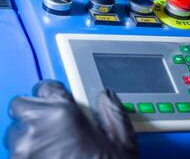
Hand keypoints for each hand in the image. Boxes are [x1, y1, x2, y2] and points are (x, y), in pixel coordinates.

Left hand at [5, 80, 137, 158]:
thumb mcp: (123, 142)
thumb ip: (113, 112)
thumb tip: (106, 97)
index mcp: (63, 114)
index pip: (46, 87)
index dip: (54, 94)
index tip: (58, 101)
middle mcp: (37, 128)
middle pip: (23, 105)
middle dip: (37, 112)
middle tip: (55, 125)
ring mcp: (23, 151)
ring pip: (16, 131)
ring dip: (30, 135)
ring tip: (52, 147)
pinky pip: (16, 153)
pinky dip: (29, 153)